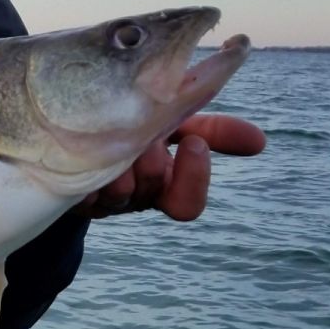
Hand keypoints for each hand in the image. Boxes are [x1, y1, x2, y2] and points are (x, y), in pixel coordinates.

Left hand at [75, 113, 265, 221]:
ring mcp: (102, 199)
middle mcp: (135, 198)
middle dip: (154, 161)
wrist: (70, 129)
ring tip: (113, 139)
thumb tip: (260, 142)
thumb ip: (214, 131)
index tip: (193, 142)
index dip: (194, 179)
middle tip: (146, 137)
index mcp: (163, 185)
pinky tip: (83, 148)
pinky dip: (87, 166)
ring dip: (122, 163)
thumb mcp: (173, 122)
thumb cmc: (131, 124)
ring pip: (119, 192)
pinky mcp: (70, 195)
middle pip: (152, 189)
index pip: (186, 205)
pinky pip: (81, 187)